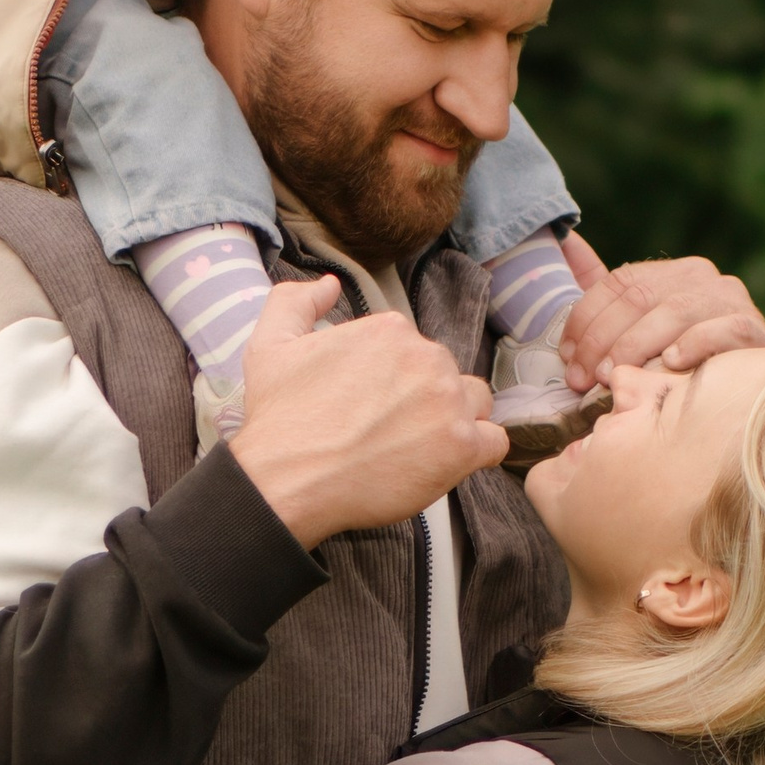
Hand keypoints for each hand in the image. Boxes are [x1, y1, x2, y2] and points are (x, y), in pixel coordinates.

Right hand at [227, 277, 506, 546]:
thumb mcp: (269, 344)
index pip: (414, 350)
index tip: (372, 407)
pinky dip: (477, 452)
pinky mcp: (462, 446)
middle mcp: (426, 357)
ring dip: (455, 421)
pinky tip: (446, 463)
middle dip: (424, 400)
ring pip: (475, 403)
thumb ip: (297, 301)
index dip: (396, 381)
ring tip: (418, 449)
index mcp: (390, 330)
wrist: (286, 479)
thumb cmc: (279, 418)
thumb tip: (331, 284)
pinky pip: (494, 441)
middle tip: (388, 432)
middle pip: (445, 375)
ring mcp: (447, 401)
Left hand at [558, 236, 764, 392]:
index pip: (618, 282)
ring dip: (635, 346)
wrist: (748, 390)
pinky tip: (669, 364)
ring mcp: (728, 299)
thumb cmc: (684, 363)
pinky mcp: (751, 326)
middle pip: (639, 297)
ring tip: (613, 377)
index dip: (585, 319)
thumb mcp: (639, 332)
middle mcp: (700, 277)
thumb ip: (603, 297)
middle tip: (581, 379)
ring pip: (673, 312)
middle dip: (602, 340)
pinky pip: (720, 329)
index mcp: (670, 273)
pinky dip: (691, 345)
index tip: (566, 357)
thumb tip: (566, 239)